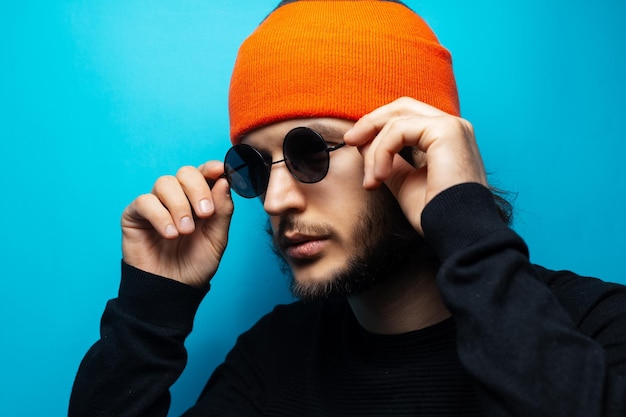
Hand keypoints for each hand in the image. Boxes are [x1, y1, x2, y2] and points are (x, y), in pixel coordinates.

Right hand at [121, 161, 233, 287]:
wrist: (173, 289)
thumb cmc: (195, 264)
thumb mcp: (217, 239)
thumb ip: (222, 211)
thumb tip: (224, 181)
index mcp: (199, 198)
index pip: (204, 173)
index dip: (212, 168)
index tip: (221, 171)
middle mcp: (177, 197)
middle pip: (185, 172)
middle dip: (197, 189)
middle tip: (205, 214)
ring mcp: (156, 204)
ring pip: (165, 183)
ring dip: (179, 205)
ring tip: (185, 231)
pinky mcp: (135, 215)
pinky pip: (145, 201)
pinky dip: (160, 216)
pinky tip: (170, 234)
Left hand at [343, 97, 486, 233]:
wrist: (455, 232)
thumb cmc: (435, 214)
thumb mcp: (404, 182)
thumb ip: (388, 160)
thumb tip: (363, 142)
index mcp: (446, 138)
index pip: (406, 117)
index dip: (377, 126)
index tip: (354, 143)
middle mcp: (452, 127)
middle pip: (401, 107)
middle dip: (371, 123)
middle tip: (350, 140)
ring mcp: (451, 126)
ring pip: (396, 121)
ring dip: (375, 150)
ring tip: (372, 180)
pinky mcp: (446, 131)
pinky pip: (399, 130)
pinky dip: (382, 152)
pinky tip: (380, 177)